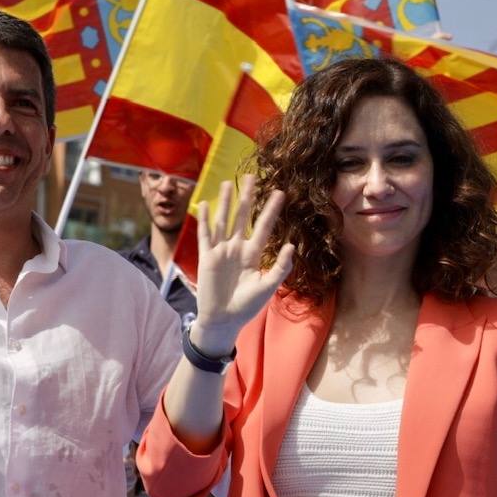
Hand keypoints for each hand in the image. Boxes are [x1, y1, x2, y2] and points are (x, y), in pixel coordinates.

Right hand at [191, 175, 293, 354]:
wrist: (223, 319)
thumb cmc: (247, 306)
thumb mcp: (267, 286)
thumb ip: (280, 267)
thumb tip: (291, 245)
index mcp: (253, 254)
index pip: (264, 226)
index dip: (271, 210)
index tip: (280, 192)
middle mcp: (237, 248)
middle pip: (243, 216)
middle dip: (247, 197)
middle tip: (252, 177)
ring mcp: (221, 251)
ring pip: (224, 220)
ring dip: (225, 202)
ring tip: (228, 183)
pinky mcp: (206, 257)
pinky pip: (205, 235)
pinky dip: (204, 220)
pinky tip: (205, 204)